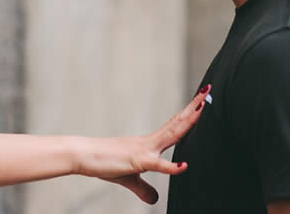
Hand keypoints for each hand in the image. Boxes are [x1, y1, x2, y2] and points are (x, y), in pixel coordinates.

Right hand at [72, 85, 210, 203]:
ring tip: (202, 106)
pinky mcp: (138, 162)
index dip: (188, 114)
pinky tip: (184, 166)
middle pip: (177, 123)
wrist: (82, 155)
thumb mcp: (128, 178)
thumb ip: (143, 188)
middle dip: (193, 108)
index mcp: (149, 143)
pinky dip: (172, 166)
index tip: (200, 100)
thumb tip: (154, 199)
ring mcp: (144, 150)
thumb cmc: (102, 163)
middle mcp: (149, 142)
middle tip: (207, 91)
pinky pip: (157, 165)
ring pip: (172, 134)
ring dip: (188, 120)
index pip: (174, 126)